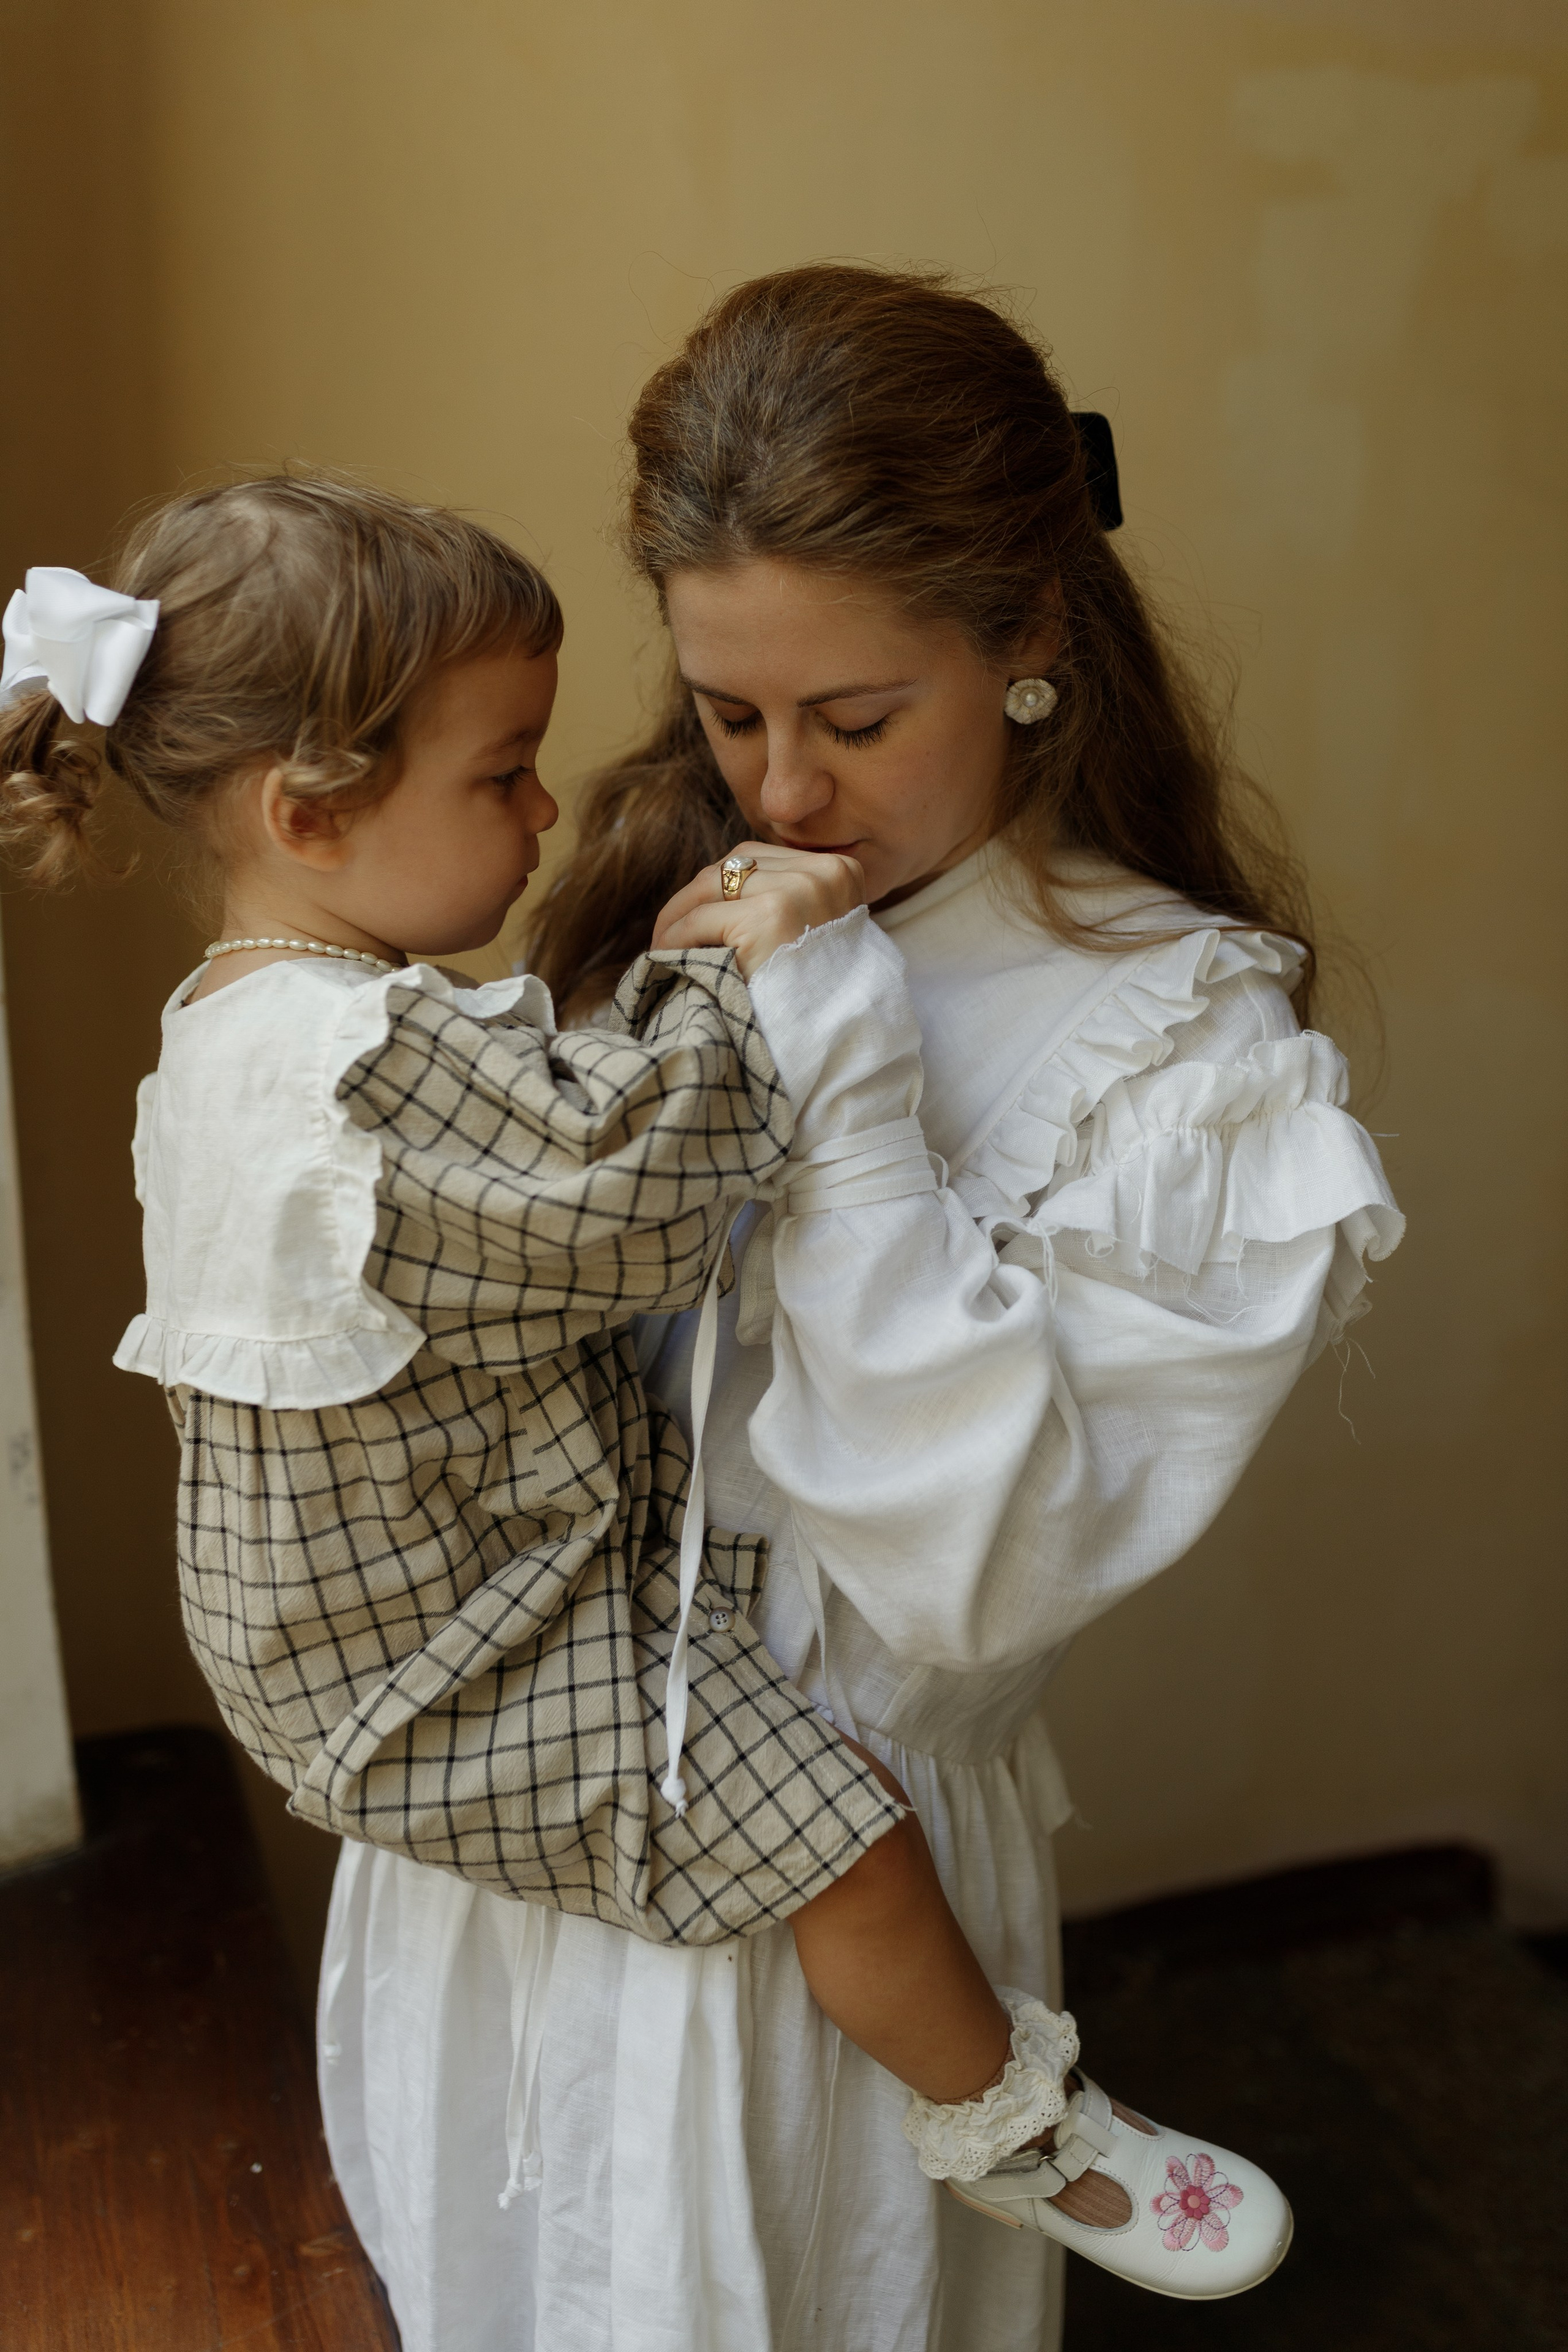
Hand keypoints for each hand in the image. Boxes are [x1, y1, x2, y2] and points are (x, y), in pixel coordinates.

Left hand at [652, 841, 866, 977]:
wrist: (835, 1043)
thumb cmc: (818, 998)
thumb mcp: (814, 932)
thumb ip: (784, 902)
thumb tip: (712, 890)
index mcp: (838, 870)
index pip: (760, 859)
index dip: (722, 885)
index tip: (697, 912)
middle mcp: (820, 873)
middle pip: (735, 865)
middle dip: (696, 896)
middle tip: (669, 931)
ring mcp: (795, 891)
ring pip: (711, 885)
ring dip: (679, 914)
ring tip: (664, 944)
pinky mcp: (767, 918)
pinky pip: (699, 919)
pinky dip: (674, 937)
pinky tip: (666, 957)